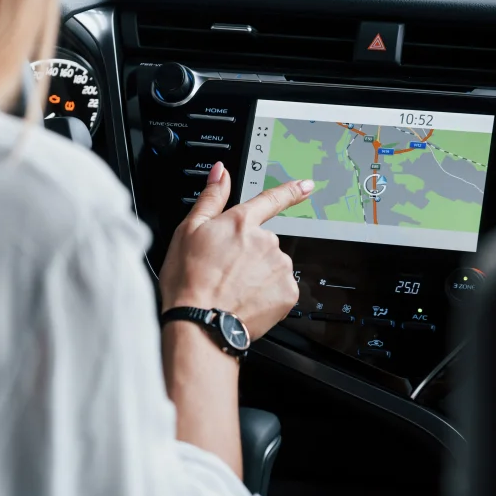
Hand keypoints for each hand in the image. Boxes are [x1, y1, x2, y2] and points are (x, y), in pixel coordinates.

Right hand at [159, 162, 313, 340]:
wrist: (199, 323)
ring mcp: (279, 267)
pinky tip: (246, 301)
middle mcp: (265, 241)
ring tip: (232, 289)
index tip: (307, 186)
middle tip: (225, 272)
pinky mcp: (288, 292)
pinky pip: (280, 289)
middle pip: (264, 242)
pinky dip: (266, 295)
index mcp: (241, 223)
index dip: (291, 191)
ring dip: (258, 275)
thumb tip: (221, 172)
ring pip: (272, 266)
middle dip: (249, 254)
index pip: (271, 200)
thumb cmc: (188, 280)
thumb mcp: (188, 230)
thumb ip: (211, 198)